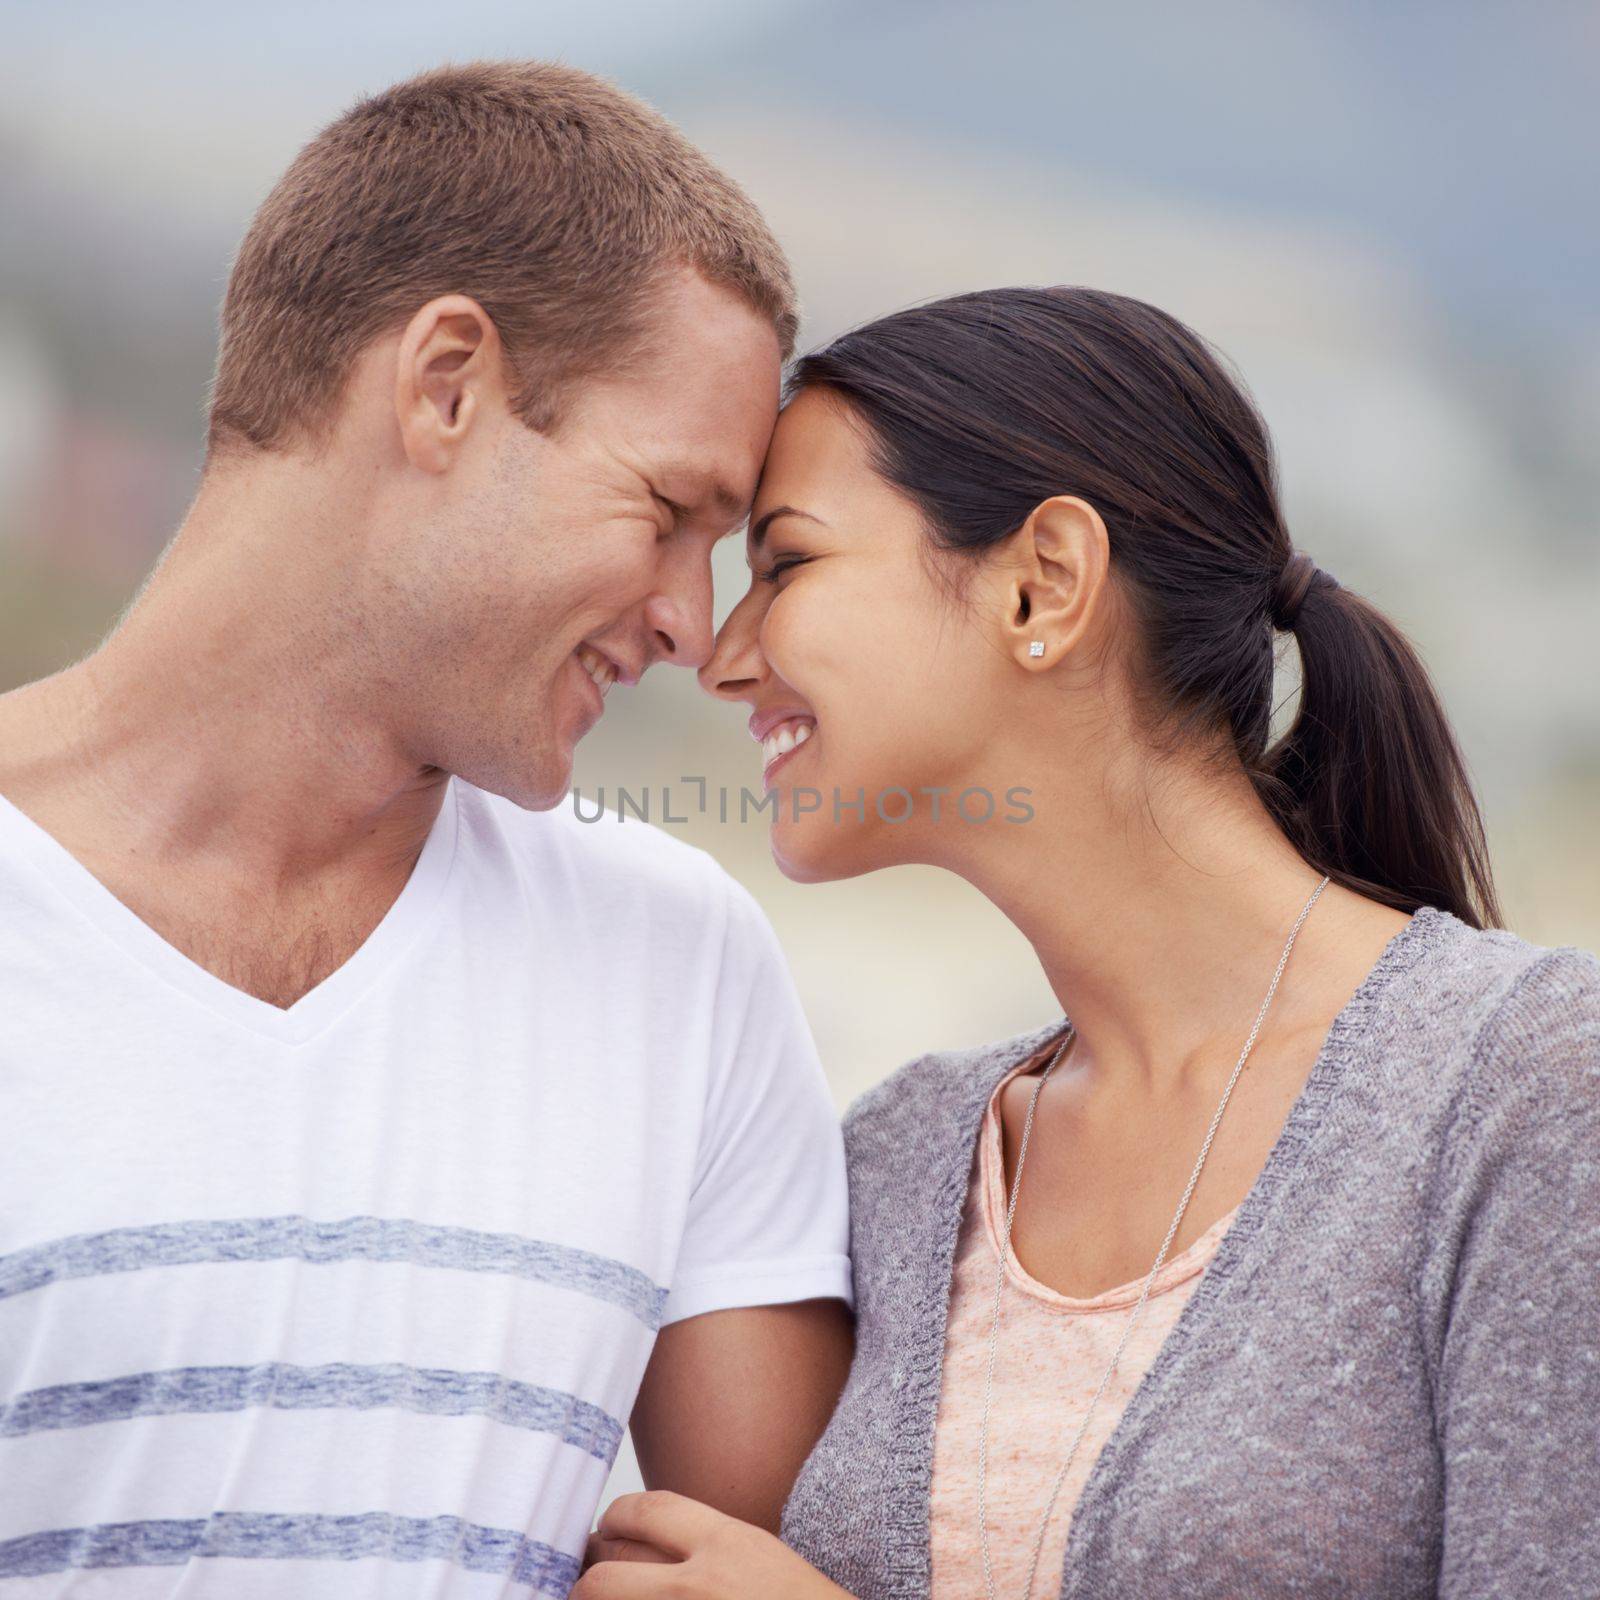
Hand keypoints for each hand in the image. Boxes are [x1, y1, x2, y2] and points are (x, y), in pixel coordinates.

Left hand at [572, 1490, 854, 1598]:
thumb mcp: (762, 1559)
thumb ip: (707, 1548)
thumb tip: (644, 1549)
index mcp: (727, 1545)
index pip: (646, 1510)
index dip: (615, 1516)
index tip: (608, 1527)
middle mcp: (697, 1588)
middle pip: (605, 1572)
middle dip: (590, 1577)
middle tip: (589, 1581)